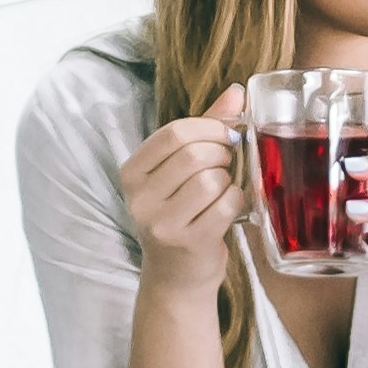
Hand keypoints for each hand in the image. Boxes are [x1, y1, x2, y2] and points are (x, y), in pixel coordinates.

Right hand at [113, 115, 244, 291]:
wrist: (176, 275)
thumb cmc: (181, 212)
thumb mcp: (182, 169)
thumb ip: (206, 127)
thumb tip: (236, 91)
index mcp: (132, 172)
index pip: (173, 133)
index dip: (209, 128)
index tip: (226, 135)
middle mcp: (139, 198)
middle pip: (194, 154)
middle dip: (222, 153)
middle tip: (227, 162)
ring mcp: (161, 223)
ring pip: (211, 180)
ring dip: (228, 179)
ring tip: (223, 187)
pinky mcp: (187, 243)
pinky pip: (225, 205)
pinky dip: (236, 200)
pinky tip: (229, 206)